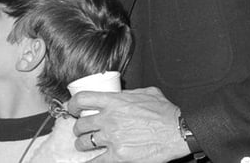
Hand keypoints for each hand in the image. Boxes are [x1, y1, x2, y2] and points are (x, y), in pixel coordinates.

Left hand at [68, 87, 189, 162]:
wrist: (178, 132)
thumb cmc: (165, 113)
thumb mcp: (145, 93)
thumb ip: (127, 94)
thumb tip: (119, 95)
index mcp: (114, 102)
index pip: (82, 99)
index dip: (72, 104)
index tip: (72, 109)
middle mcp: (109, 119)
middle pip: (81, 124)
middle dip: (79, 128)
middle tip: (82, 130)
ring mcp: (112, 138)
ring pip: (84, 143)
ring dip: (82, 144)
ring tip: (84, 145)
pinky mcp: (118, 156)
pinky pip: (96, 161)